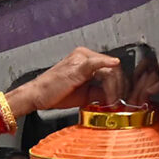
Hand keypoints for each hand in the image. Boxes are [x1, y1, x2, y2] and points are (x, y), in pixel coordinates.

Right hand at [10, 46, 125, 115]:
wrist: (37, 95)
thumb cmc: (56, 94)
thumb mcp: (84, 96)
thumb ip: (100, 94)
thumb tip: (114, 98)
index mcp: (87, 61)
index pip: (111, 70)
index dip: (119, 85)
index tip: (120, 99)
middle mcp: (85, 56)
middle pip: (113, 69)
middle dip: (119, 87)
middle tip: (118, 102)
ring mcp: (81, 58)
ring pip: (108, 70)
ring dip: (114, 87)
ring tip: (111, 101)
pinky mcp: (78, 64)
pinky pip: (97, 62)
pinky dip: (107, 63)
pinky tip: (115, 64)